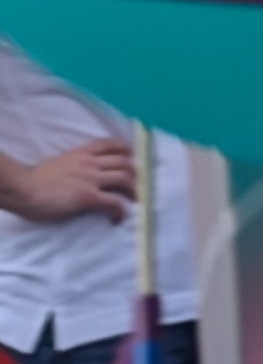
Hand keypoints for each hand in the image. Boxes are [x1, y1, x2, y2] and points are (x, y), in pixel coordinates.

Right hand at [5, 141, 136, 225]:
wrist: (24, 189)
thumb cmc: (36, 180)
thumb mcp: (60, 164)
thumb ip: (74, 166)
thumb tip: (81, 176)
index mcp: (81, 153)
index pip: (110, 144)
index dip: (125, 150)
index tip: (131, 157)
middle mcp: (90, 163)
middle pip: (124, 162)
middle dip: (134, 174)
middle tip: (136, 185)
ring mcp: (90, 179)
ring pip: (124, 179)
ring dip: (133, 191)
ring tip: (134, 201)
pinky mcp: (88, 197)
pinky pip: (113, 202)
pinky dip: (120, 211)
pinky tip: (117, 219)